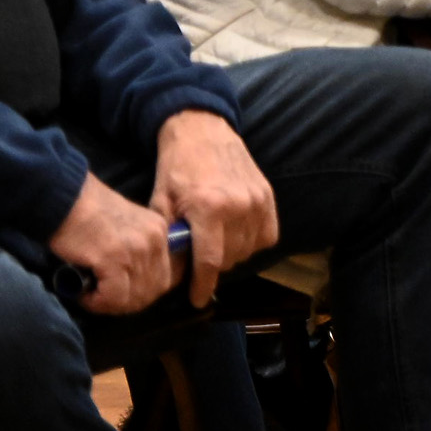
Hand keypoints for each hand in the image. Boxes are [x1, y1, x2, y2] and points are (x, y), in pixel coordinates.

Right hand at [49, 173, 174, 314]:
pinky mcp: (113, 258)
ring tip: (91, 297)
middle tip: (105, 301)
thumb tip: (133, 284)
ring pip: (133, 297)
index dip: (147, 293)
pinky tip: (84, 295)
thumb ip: (137, 249)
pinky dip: (97, 302)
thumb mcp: (127, 226)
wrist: (64, 197)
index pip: (170, 276)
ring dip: (111, 305)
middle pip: (154, 289)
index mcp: (160, 231)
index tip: (125, 296)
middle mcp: (155, 239)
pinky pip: (112, 296)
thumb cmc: (86, 212)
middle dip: (129, 303)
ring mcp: (136, 249)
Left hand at [151, 110, 278, 307]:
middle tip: (199, 257)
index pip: (209, 261)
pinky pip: (267, 235)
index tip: (197, 300)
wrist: (202, 131)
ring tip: (216, 242)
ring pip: (249, 249)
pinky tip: (237, 234)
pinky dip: (253, 241)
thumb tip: (174, 270)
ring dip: (232, 253)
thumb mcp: (161, 202)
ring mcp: (258, 199)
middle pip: (229, 258)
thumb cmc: (176, 168)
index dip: (203, 286)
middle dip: (212, 265)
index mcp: (208, 208)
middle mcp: (238, 205)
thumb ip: (170, 237)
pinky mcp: (268, 194)